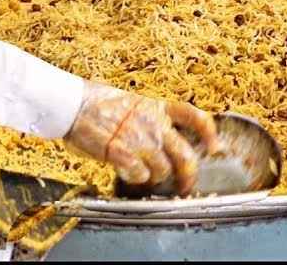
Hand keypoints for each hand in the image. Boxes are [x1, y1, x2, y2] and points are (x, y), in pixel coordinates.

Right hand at [63, 81, 217, 195]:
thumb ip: (148, 117)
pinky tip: (125, 173)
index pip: (193, 116)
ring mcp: (140, 139)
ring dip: (155, 177)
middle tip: (186, 187)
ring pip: (162, 170)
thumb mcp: (130, 100)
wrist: (73, 104)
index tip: (214, 147)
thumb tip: (158, 137)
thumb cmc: (96, 101)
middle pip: (185, 155)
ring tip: (143, 175)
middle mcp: (154, 122)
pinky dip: (135, 179)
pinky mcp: (124, 153)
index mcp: (157, 105)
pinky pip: (139, 176)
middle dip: (190, 176)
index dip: (208, 133)